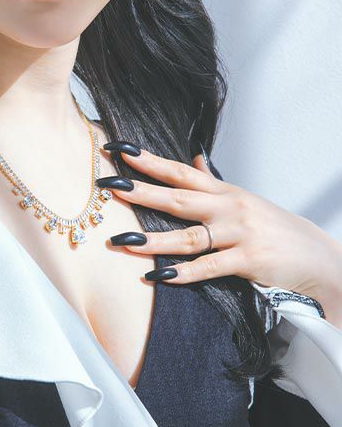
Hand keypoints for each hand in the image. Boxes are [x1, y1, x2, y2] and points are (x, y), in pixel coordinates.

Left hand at [97, 143, 341, 324]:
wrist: (318, 258)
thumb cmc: (276, 230)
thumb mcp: (244, 200)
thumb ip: (214, 183)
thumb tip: (194, 160)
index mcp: (224, 192)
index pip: (179, 172)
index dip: (149, 161)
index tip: (119, 150)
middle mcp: (229, 208)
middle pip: (177, 198)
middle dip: (141, 192)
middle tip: (109, 187)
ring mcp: (239, 233)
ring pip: (188, 236)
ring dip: (153, 241)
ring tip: (122, 241)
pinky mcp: (249, 260)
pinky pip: (210, 267)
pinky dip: (185, 273)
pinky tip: (161, 276)